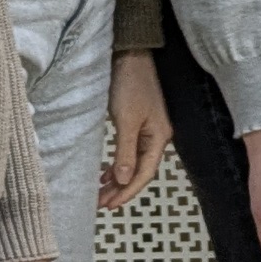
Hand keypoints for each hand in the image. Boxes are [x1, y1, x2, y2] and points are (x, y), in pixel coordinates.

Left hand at [101, 51, 168, 209]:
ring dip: (118, 179)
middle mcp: (157, 137)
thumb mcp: (127, 120)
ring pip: (133, 163)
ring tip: (101, 192)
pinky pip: (129, 151)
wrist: (131, 57)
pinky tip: (107, 172)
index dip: (128, 191)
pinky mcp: (138, 123)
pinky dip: (118, 164)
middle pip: (140, 171)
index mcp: (159, 137)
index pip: (144, 173)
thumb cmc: (131, 85)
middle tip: (101, 203)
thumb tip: (124, 180)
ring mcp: (148, 130)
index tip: (110, 204)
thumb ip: (126, 152)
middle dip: (121, 189)